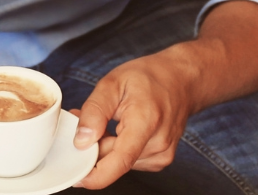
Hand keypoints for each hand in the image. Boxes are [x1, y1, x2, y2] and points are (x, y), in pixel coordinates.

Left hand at [72, 51, 196, 188]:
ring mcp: (161, 155)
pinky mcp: (160, 160)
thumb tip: (81, 141)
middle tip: (86, 118)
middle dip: (93, 144)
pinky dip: (118, 148)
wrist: (181, 80)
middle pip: (113, 160)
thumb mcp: (113, 83)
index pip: (121, 160)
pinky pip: (128, 161)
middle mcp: (158, 144)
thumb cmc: (149, 78)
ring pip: (119, 162)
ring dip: (106, 145)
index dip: (96, 175)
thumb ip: (95, 111)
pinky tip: (123, 129)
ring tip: (112, 120)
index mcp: (145, 121)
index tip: (77, 178)